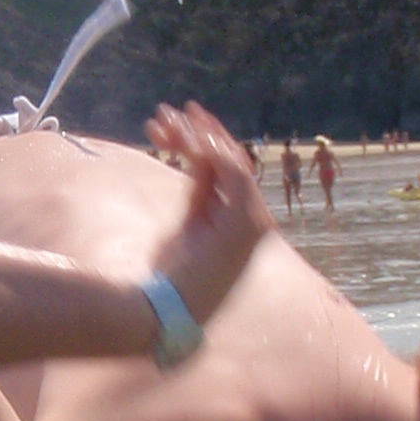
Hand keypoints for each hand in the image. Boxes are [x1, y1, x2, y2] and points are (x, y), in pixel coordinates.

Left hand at [144, 100, 273, 329]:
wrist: (166, 308)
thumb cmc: (171, 276)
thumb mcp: (186, 225)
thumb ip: (198, 192)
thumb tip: (195, 155)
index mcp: (240, 221)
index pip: (226, 171)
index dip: (200, 142)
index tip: (171, 124)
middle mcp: (254, 220)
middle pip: (230, 161)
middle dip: (199, 132)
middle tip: (168, 112)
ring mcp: (253, 223)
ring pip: (231, 161)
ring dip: (199, 135)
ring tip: (168, 118)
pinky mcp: (245, 224)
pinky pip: (233, 173)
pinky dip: (209, 150)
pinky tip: (181, 137)